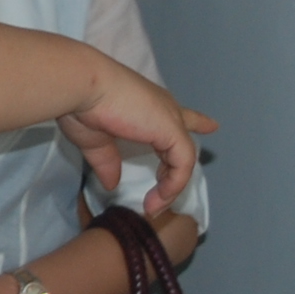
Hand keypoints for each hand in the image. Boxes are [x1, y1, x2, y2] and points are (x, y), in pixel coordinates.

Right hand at [59, 56, 215, 211]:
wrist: (83, 87)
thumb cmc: (83, 105)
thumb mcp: (95, 139)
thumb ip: (107, 161)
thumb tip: (112, 183)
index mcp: (143, 103)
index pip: (173, 112)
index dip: (193, 119)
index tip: (211, 124)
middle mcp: (161, 106)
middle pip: (187, 124)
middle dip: (198, 129)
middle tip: (209, 130)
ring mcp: (169, 118)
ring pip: (183, 155)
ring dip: (170, 185)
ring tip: (154, 206)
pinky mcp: (173, 131)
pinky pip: (182, 166)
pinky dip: (171, 186)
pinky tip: (157, 199)